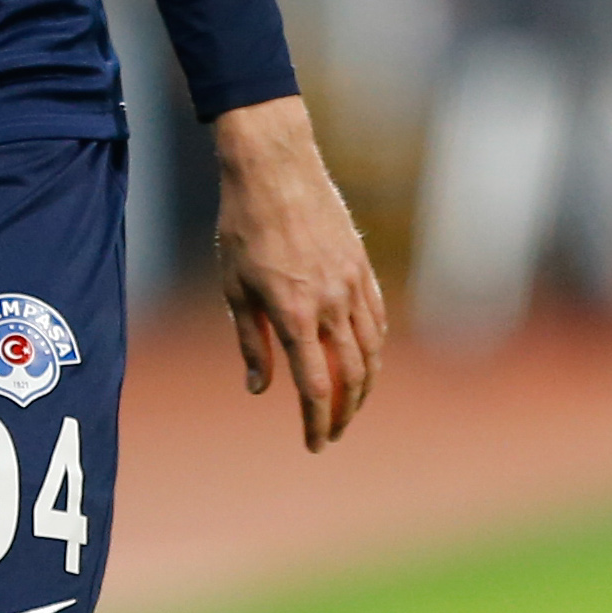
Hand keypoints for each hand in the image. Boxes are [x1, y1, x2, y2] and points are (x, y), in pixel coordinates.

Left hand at [212, 95, 385, 451]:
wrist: (274, 168)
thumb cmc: (244, 226)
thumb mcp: (234, 288)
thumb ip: (251, 342)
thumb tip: (260, 388)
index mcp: (294, 314)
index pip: (315, 387)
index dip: (317, 423)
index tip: (314, 444)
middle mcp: (331, 304)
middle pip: (352, 377)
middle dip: (344, 414)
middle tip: (332, 433)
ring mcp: (352, 284)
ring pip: (372, 351)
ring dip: (365, 386)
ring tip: (350, 405)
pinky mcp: (362, 266)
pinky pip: (377, 319)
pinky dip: (374, 348)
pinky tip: (363, 359)